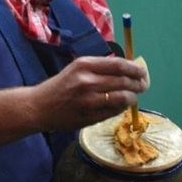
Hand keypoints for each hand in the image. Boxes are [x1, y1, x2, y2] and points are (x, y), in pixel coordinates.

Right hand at [33, 55, 148, 131]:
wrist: (39, 107)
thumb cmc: (60, 86)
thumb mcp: (77, 69)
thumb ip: (100, 68)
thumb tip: (129, 69)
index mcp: (85, 64)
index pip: (120, 65)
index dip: (136, 68)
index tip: (143, 71)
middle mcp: (88, 80)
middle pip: (125, 81)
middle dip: (139, 84)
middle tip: (143, 85)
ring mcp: (89, 100)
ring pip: (124, 98)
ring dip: (133, 97)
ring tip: (132, 97)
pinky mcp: (90, 116)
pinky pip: (115, 111)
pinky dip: (121, 108)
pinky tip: (119, 106)